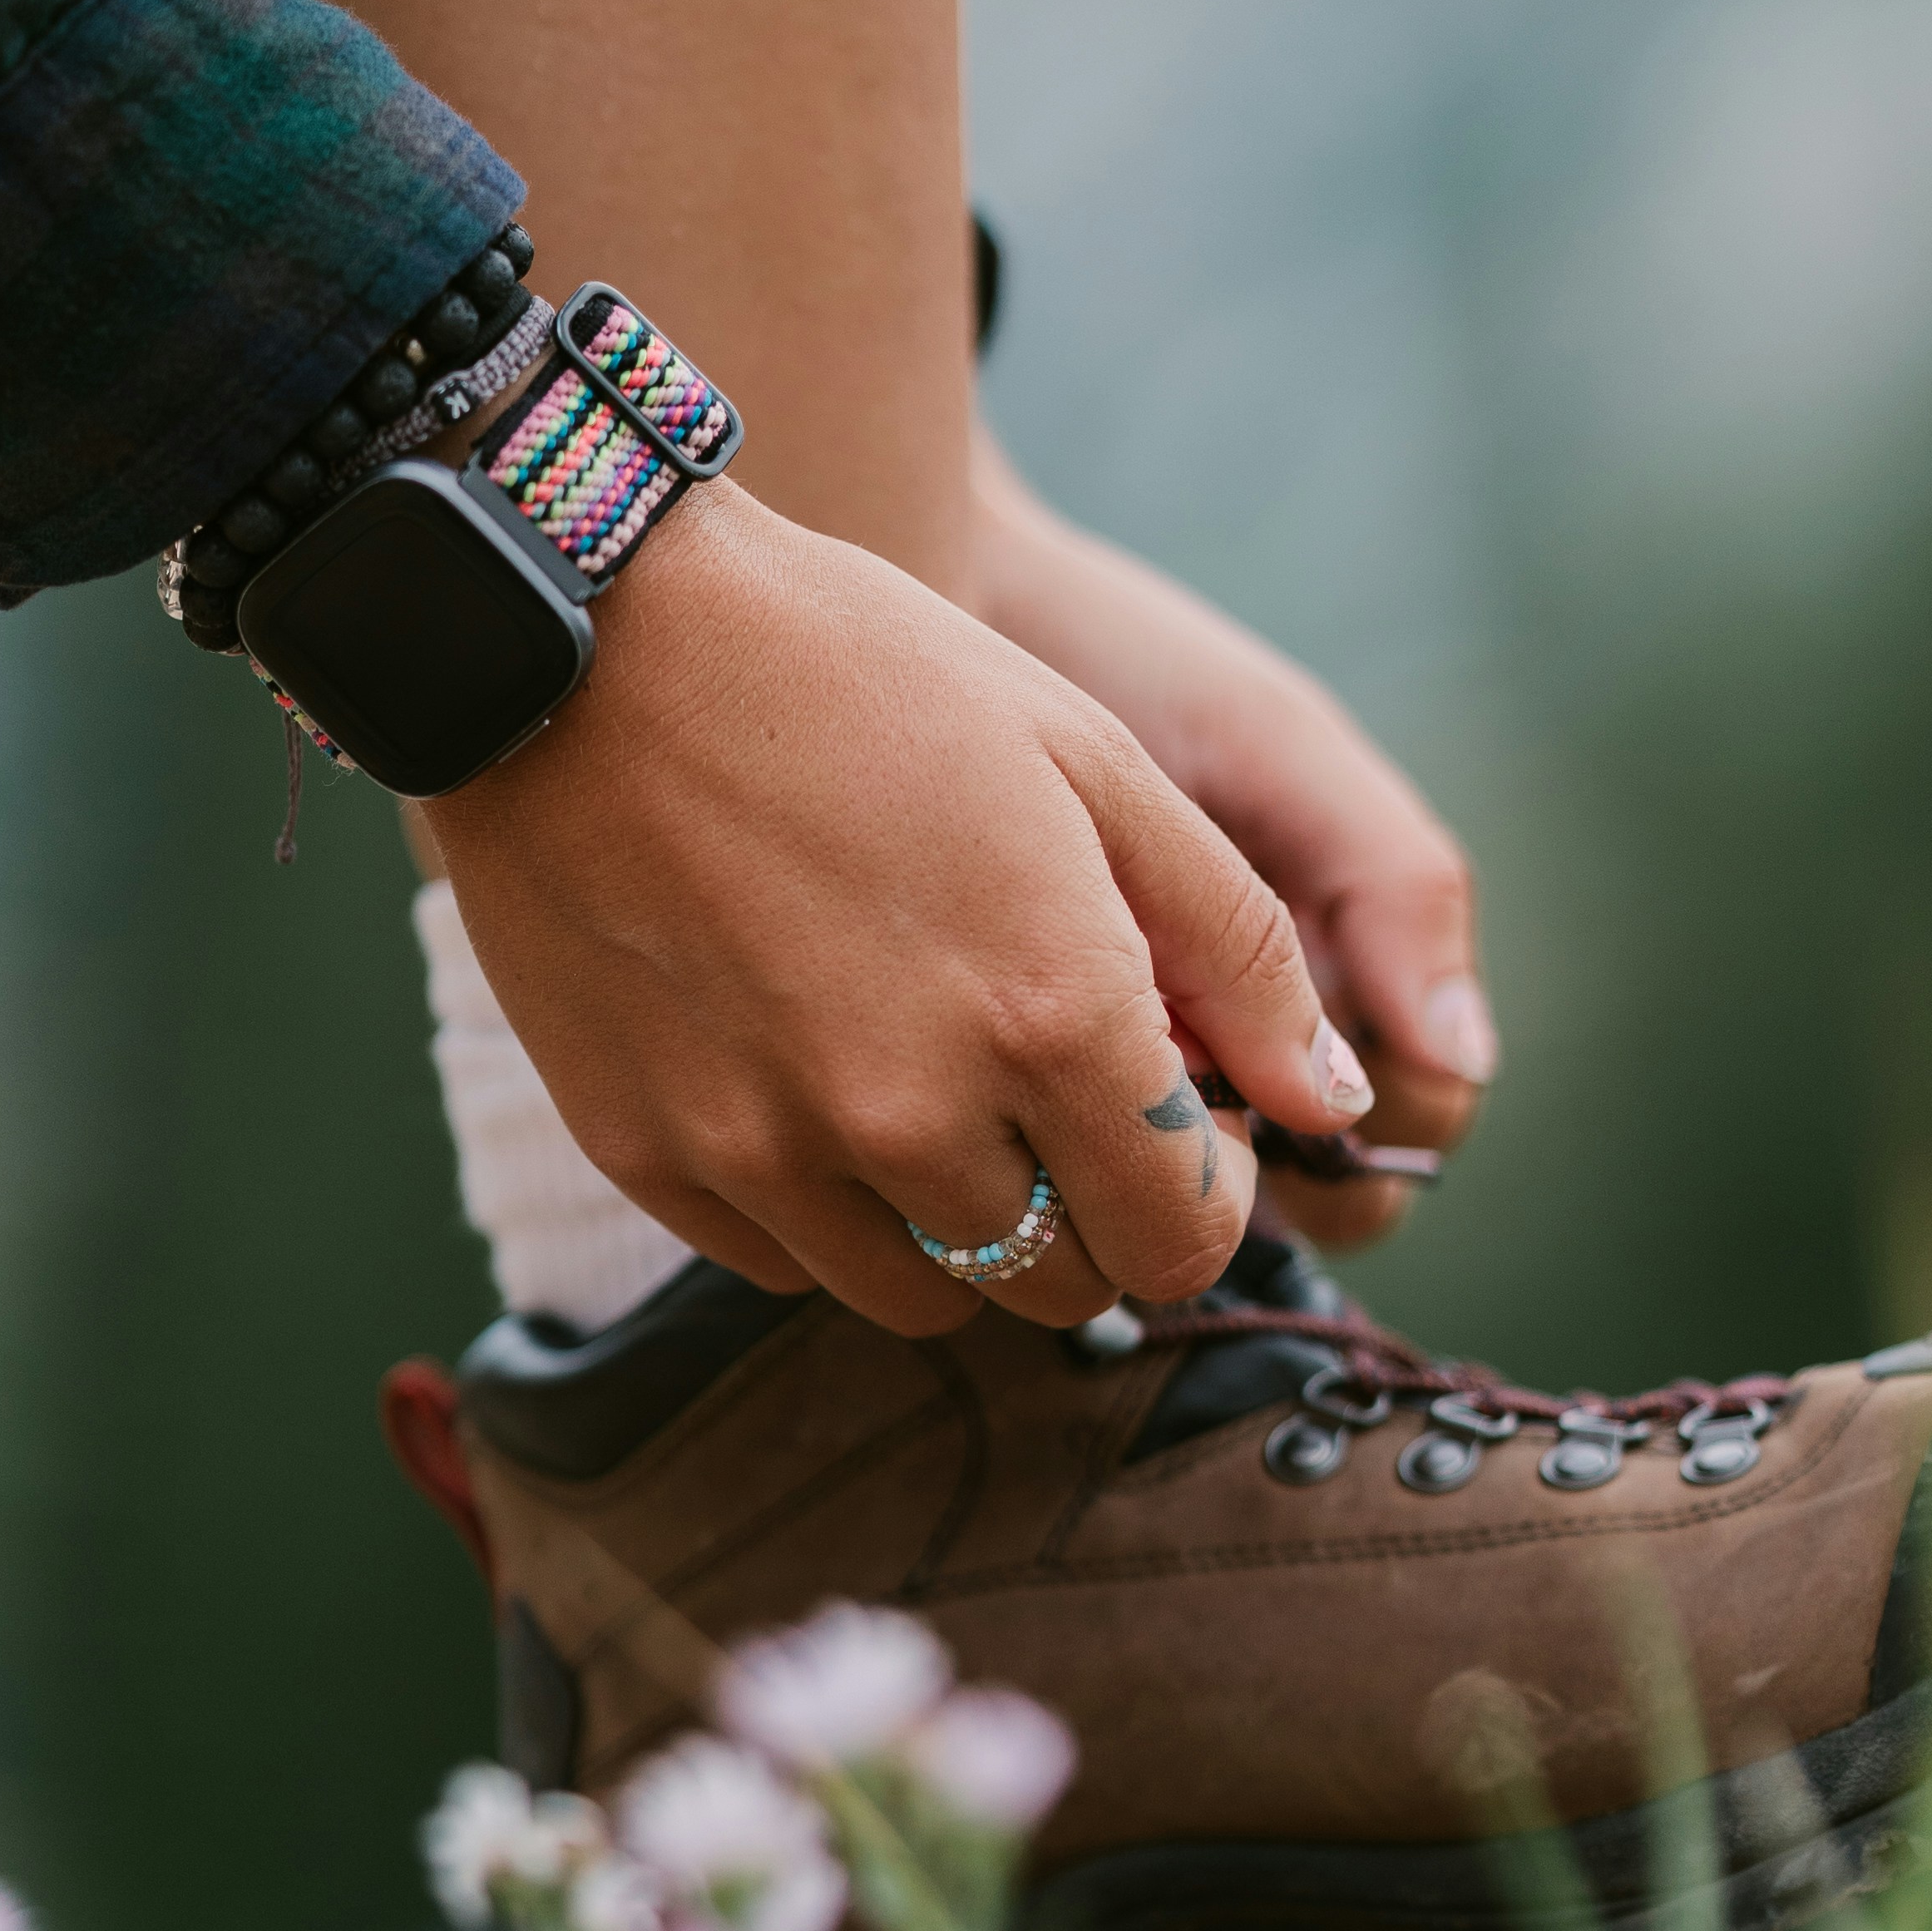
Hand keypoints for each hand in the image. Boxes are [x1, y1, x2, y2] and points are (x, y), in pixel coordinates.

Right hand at [431, 482, 1376, 1334]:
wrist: (589, 633)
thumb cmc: (864, 673)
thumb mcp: (1097, 766)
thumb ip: (1240, 951)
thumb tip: (1342, 1097)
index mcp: (1053, 1019)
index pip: (1188, 1236)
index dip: (1204, 1191)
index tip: (1180, 1126)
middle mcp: (914, 1117)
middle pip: (1067, 1286)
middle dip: (1093, 1213)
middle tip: (1056, 1099)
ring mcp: (770, 1152)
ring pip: (928, 1297)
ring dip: (962, 1224)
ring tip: (934, 1082)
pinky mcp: (653, 1159)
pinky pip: (786, 1265)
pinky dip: (828, 1209)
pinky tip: (813, 1076)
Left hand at [970, 438, 1491, 1247]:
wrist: (926, 604)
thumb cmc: (1116, 664)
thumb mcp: (1269, 748)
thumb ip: (1392, 881)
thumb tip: (1460, 1057)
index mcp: (1338, 960)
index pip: (1411, 1121)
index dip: (1374, 1132)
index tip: (1290, 1095)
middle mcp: (1252, 1033)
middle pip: (1317, 1191)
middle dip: (1266, 1169)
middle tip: (1174, 1098)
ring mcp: (1145, 1061)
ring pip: (1195, 1199)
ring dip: (1159, 1167)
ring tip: (1085, 1070)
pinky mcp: (1028, 1072)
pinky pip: (1066, 1167)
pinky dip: (1056, 1139)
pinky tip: (1006, 1064)